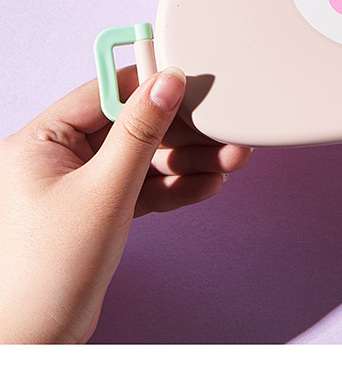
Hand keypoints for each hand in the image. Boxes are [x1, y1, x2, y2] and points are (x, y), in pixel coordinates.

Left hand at [0, 67, 250, 343]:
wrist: (39, 342)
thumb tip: (165, 83)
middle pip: (131, 125)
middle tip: (220, 126)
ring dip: (186, 160)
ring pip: (143, 157)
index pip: (103, 92)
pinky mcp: (100, 210)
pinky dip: (175, 186)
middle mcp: (57, 158)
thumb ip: (140, 133)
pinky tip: (207, 182)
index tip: (188, 76)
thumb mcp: (105, 192)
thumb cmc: (47, 276)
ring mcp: (80, 186)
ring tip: (227, 158)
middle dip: (180, 131)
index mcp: (41, 142)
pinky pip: (143, 186)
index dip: (149, 83)